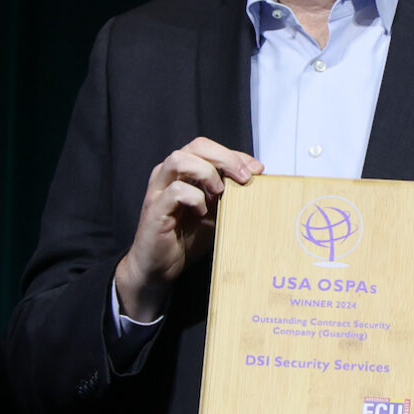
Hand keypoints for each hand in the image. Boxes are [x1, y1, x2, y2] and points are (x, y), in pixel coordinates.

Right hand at [114, 138, 261, 322]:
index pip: (210, 148)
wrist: (161, 267)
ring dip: (206, 172)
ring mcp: (159, 189)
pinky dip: (194, 198)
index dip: (236, 155)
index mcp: (184, 171)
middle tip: (244, 177)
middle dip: (225, 158)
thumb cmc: (186, 238)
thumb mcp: (216, 213)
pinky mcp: (155, 208)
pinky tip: (202, 212)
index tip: (258, 170)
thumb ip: (230, 196)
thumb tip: (258, 183)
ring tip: (220, 191)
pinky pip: (176, 190)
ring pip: (180, 159)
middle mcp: (169, 174)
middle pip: (197, 145)